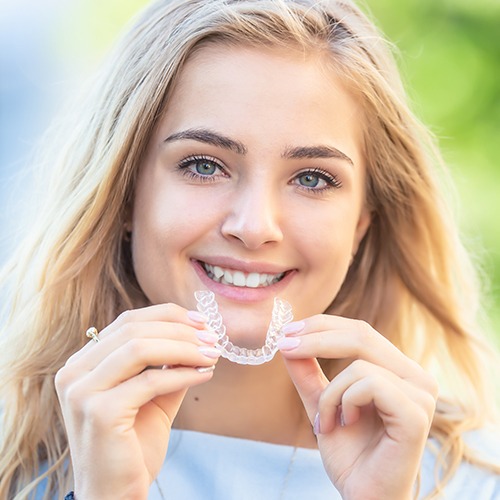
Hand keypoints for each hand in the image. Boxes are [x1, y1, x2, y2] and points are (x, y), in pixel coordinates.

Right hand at [55, 304, 219, 499]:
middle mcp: (74, 372)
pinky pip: (150, 380)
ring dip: (184, 347)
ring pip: (140, 348)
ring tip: (212, 354)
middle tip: (213, 338)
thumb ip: (168, 365)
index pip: (128, 321)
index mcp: (83, 363)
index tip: (202, 321)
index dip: (168, 315)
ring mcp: (81, 392)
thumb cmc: (133, 445)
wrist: (115, 495)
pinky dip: (183, 373)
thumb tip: (199, 336)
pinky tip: (205, 375)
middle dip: (180, 330)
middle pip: (134, 329)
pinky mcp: (99, 412)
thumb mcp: (153, 395)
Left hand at [278, 315, 437, 499]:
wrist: (364, 496)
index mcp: (398, 370)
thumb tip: (288, 339)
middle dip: (316, 338)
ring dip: (330, 394)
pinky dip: (344, 402)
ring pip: (359, 364)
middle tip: (285, 346)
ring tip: (325, 422)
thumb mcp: (321, 404)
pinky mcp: (416, 413)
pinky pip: (369, 384)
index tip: (287, 331)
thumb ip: (308, 373)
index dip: (322, 325)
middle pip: (361, 334)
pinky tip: (345, 424)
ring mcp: (421, 394)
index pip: (360, 331)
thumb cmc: (350, 454)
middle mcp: (415, 377)